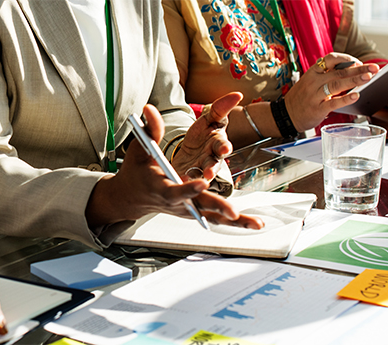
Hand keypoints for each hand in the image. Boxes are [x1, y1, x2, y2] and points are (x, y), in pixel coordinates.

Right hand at [85, 104, 263, 229]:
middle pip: (199, 206)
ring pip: (212, 217)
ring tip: (255, 223)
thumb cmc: (137, 172)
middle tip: (233, 211)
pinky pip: (217, 218)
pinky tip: (254, 223)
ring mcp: (187, 209)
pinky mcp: (195, 212)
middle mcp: (176, 202)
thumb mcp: (139, 149)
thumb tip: (150, 109)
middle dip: (216, 207)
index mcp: (160, 187)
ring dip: (234, 222)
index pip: (174, 190)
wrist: (132, 197)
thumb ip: (149, 130)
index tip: (201, 183)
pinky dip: (235, 223)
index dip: (188, 188)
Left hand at [172, 92, 239, 180]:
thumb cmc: (202, 134)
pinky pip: (188, 180)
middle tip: (209, 173)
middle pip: (213, 163)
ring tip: (191, 183)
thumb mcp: (209, 119)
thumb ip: (220, 108)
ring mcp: (200, 168)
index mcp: (217, 142)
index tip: (225, 149)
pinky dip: (185, 181)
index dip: (224, 147)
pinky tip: (180, 181)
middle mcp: (211, 157)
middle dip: (212, 168)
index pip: (222, 145)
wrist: (189, 151)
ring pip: (201, 175)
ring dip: (196, 179)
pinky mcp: (189, 176)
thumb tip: (238, 94)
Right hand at [285, 52, 379, 131]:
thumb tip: (351, 70)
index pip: (330, 59)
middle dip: (358, 69)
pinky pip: (333, 103)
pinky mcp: (317, 109)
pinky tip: (356, 95)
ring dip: (355, 80)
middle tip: (374, 68)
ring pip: (337, 84)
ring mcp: (314, 96)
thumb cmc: (300, 99)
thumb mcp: (309, 82)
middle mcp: (313, 82)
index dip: (346, 58)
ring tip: (368, 77)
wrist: (285, 115)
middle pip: (339, 72)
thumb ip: (326, 76)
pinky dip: (346, 99)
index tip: (357, 62)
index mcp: (312, 73)